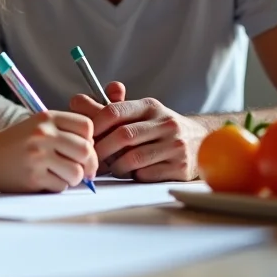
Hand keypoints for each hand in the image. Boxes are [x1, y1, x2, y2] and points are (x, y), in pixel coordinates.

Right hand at [0, 111, 97, 192]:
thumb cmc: (14, 144)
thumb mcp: (36, 126)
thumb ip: (64, 132)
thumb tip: (94, 153)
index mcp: (46, 118)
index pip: (87, 127)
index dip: (90, 140)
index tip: (82, 149)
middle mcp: (43, 134)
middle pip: (86, 150)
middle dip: (89, 164)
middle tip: (83, 171)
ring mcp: (38, 155)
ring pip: (76, 172)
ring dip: (73, 178)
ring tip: (60, 175)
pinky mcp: (33, 176)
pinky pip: (61, 186)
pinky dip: (57, 186)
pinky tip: (44, 180)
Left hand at [69, 82, 207, 181]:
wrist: (200, 142)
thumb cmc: (158, 128)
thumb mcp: (140, 112)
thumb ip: (109, 107)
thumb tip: (77, 100)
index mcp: (150, 106)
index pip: (114, 110)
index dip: (95, 125)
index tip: (85, 137)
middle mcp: (165, 123)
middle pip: (122, 136)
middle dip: (102, 150)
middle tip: (93, 158)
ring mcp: (175, 146)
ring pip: (133, 159)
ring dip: (116, 166)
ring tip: (112, 166)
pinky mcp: (180, 167)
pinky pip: (145, 175)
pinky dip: (133, 176)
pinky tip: (133, 173)